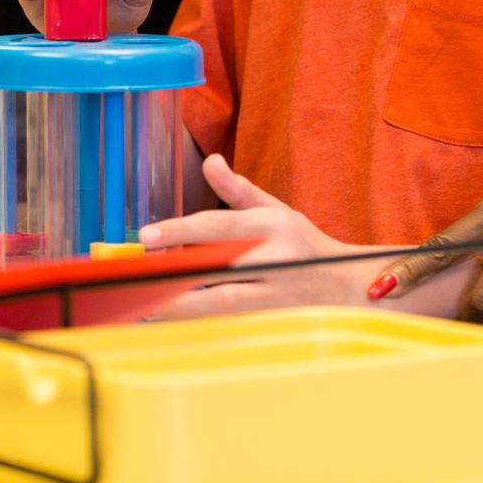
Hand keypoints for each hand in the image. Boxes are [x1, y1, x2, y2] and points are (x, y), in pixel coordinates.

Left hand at [138, 154, 367, 317]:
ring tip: (144, 303)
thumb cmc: (303, 244)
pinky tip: (170, 318)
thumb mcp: (276, 209)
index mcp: (270, 226)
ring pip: (221, 302)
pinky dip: (199, 321)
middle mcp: (273, 259)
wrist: (347, 285)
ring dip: (181, 305)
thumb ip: (238, 189)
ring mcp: (274, 294)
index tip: (146, 236)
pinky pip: (228, 322)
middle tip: (134, 274)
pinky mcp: (272, 319)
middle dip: (173, 271)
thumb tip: (211, 160)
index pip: (218, 226)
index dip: (180, 231)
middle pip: (216, 266)